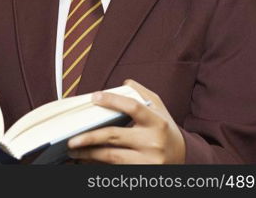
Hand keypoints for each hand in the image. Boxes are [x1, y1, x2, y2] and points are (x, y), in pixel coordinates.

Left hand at [66, 79, 184, 163]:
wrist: (184, 158)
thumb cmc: (165, 130)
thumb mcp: (160, 109)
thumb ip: (142, 93)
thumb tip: (124, 83)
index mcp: (156, 121)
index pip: (132, 107)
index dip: (112, 101)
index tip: (94, 97)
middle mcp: (153, 141)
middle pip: (114, 135)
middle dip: (89, 136)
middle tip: (71, 137)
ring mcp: (148, 160)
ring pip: (111, 156)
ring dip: (89, 153)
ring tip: (74, 150)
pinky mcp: (142, 172)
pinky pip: (115, 169)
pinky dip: (97, 165)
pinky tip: (86, 160)